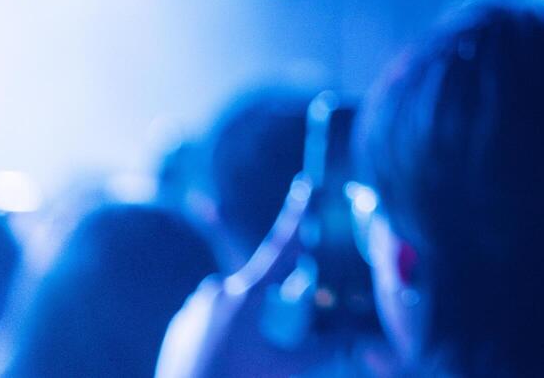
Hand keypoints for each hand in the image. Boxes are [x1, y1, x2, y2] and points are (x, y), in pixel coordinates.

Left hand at [156, 179, 394, 377]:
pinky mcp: (181, 326)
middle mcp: (216, 292)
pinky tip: (229, 359)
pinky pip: (213, 318)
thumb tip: (362, 337)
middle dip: (275, 299)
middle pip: (260, 284)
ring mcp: (194, 308)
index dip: (297, 215)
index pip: (281, 248)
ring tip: (247, 358)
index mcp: (244, 295)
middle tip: (272, 336)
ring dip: (250, 320)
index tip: (305, 183)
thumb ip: (327, 348)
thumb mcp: (288, 368)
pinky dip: (228, 332)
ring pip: (236, 303)